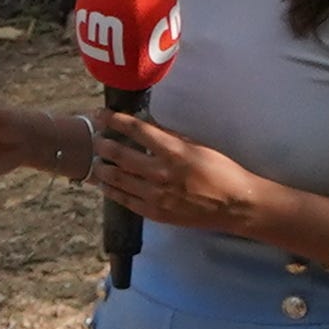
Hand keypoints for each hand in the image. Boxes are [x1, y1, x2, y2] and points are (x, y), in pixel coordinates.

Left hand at [87, 108, 272, 238]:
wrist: (234, 205)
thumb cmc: (221, 171)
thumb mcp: (197, 146)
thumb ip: (170, 136)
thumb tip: (147, 124)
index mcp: (173, 151)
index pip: (136, 130)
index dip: (114, 121)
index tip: (100, 115)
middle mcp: (160, 172)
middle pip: (120, 155)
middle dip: (102, 144)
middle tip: (94, 138)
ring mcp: (155, 195)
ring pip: (118, 179)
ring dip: (102, 168)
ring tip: (94, 161)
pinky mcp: (154, 213)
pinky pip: (125, 201)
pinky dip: (111, 191)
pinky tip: (104, 185)